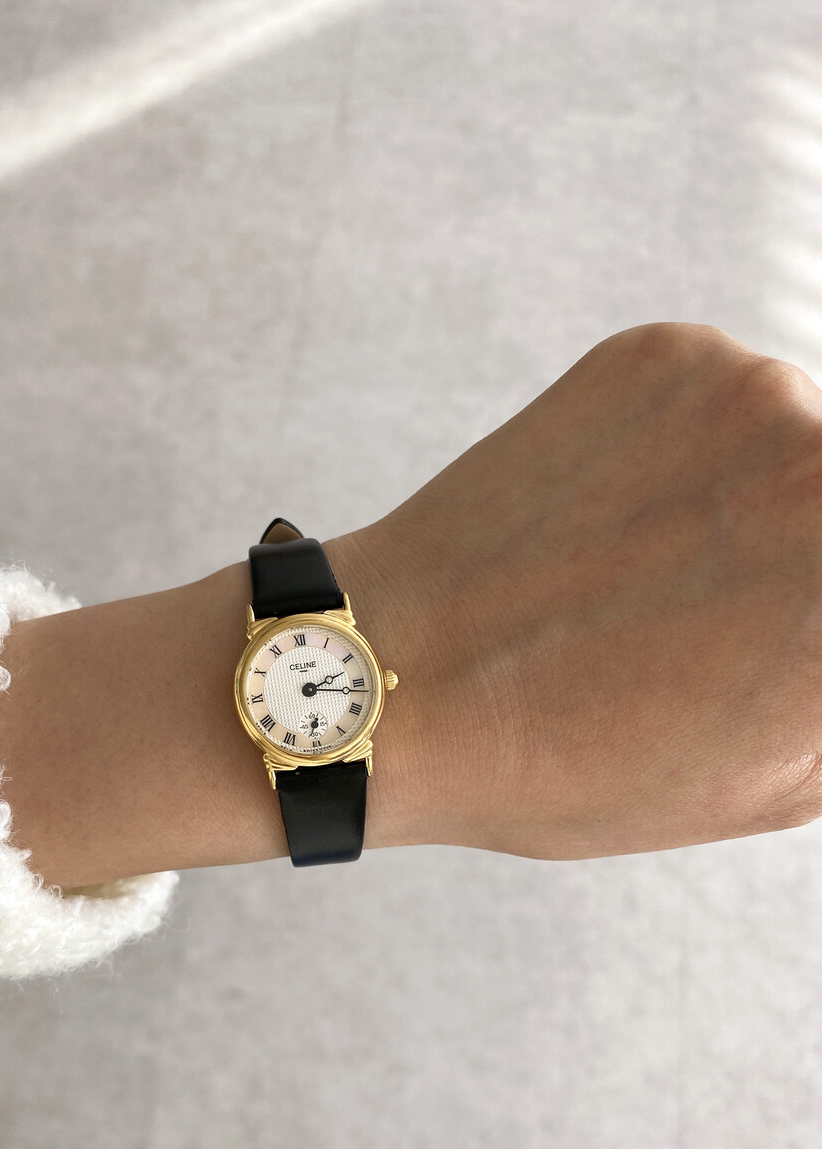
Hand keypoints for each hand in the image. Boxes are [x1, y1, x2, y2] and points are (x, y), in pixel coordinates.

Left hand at [326, 322, 821, 858]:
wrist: (390, 676)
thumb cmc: (575, 763)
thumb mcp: (778, 776)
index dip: (810, 608)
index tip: (785, 626)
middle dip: (803, 551)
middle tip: (738, 602)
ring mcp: (756, 390)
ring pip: (809, 439)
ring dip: (774, 495)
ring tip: (664, 574)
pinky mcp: (668, 350)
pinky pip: (731, 396)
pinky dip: (703, 449)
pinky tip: (622, 519)